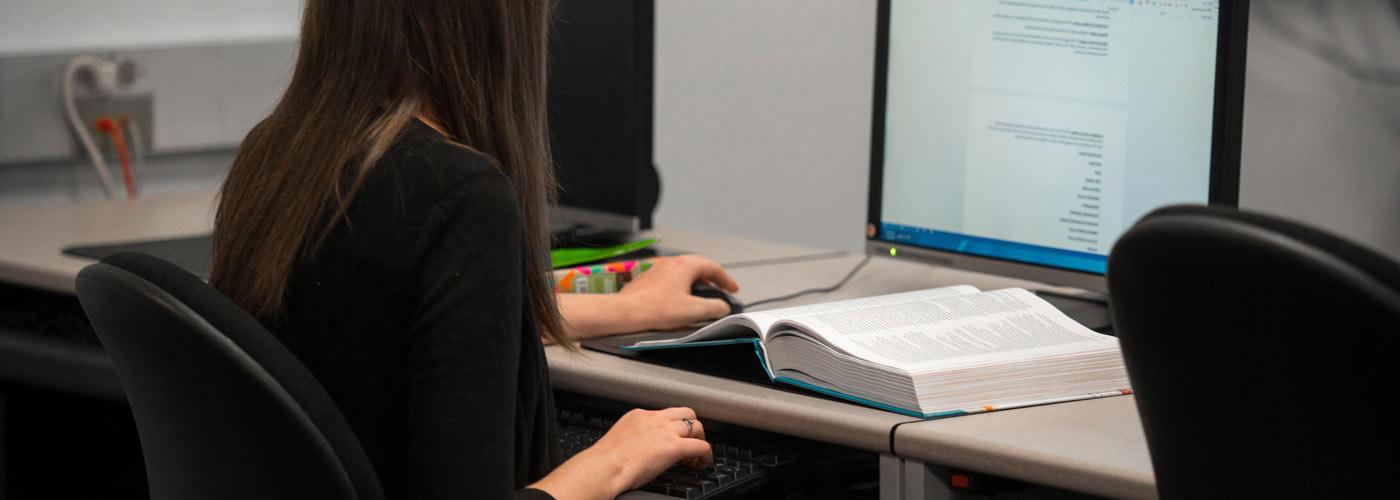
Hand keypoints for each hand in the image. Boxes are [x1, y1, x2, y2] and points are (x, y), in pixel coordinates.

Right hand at [528, 407, 710, 499]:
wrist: (604, 467)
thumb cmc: (604, 461)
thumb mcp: (618, 440)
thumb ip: (632, 439)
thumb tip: (637, 450)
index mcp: (639, 416)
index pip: (665, 414)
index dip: (672, 427)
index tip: (671, 438)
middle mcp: (655, 419)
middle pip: (686, 413)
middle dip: (691, 428)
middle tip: (689, 443)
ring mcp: (666, 432)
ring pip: (697, 427)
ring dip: (699, 440)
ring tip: (695, 455)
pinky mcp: (675, 447)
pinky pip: (701, 446)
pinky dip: (705, 456)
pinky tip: (700, 464)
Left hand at [617, 255, 740, 330]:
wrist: (627, 312)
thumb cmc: (656, 309)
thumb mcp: (694, 311)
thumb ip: (714, 308)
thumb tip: (722, 307)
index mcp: (685, 266)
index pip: (713, 268)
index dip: (726, 279)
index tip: (732, 288)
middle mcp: (671, 263)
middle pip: (698, 266)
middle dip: (712, 278)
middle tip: (719, 288)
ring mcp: (658, 269)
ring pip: (683, 271)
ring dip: (696, 281)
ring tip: (701, 294)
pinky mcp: (648, 279)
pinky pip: (670, 278)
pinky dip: (681, 285)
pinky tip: (679, 298)